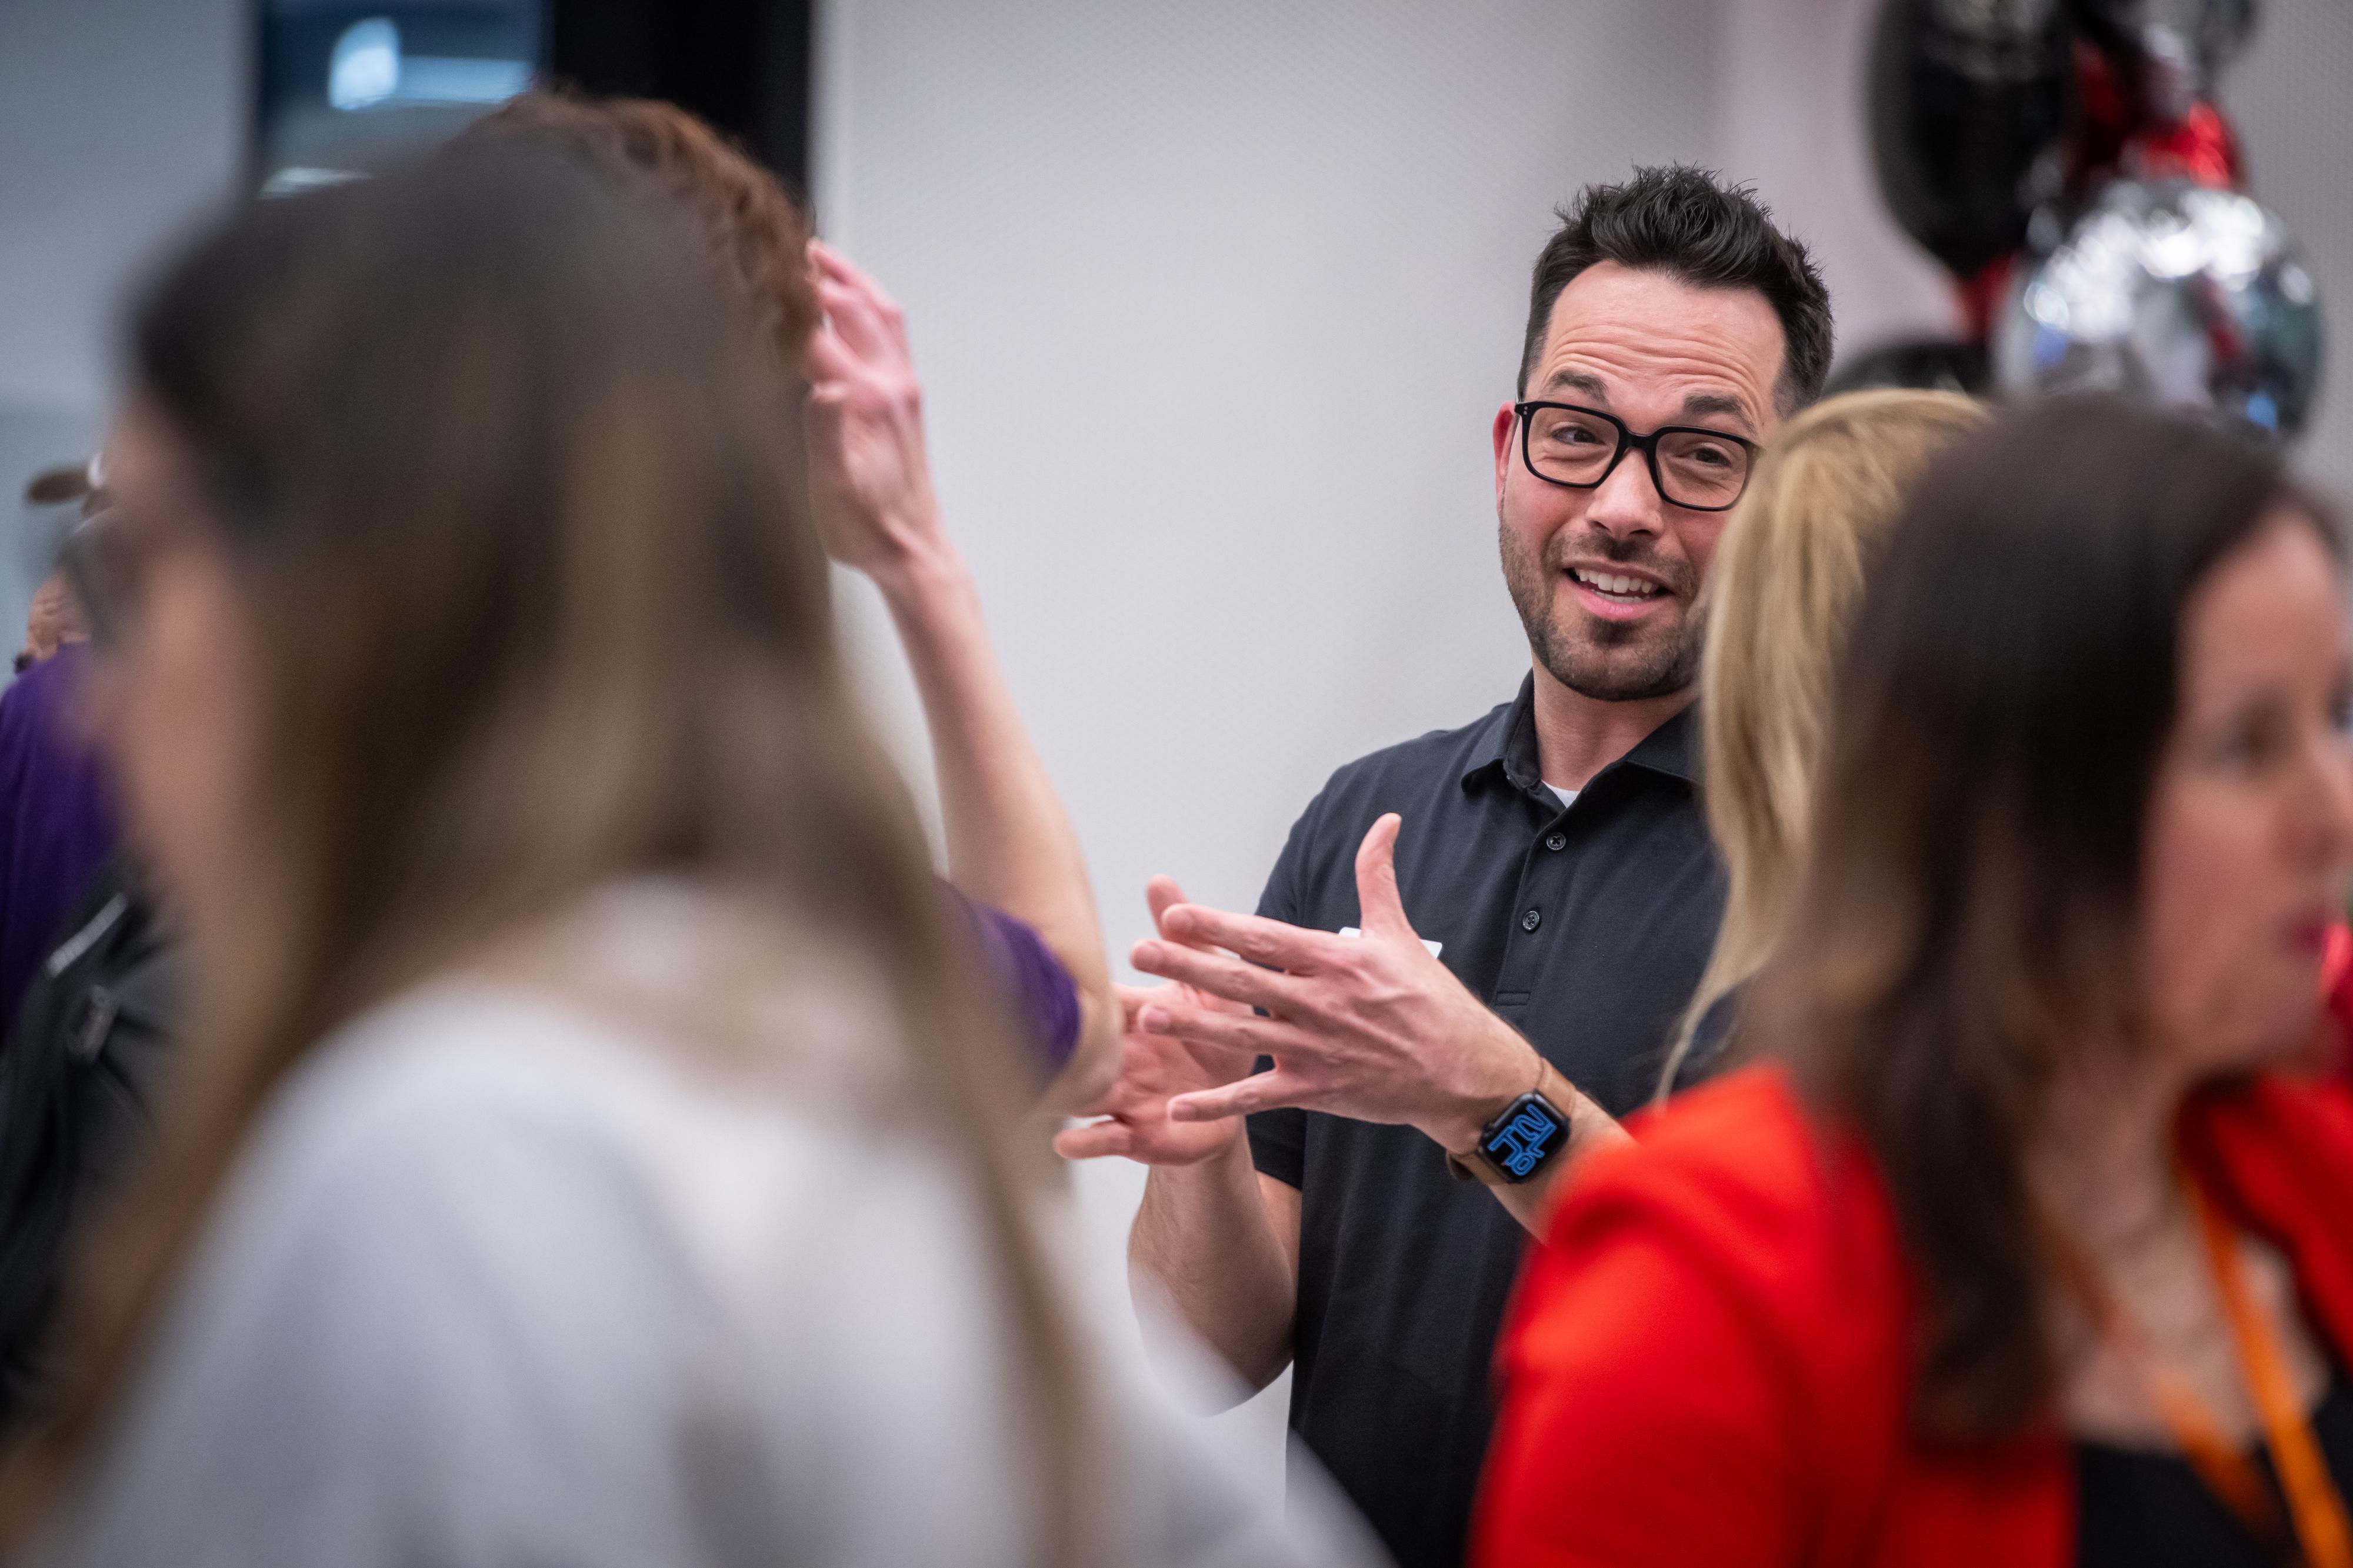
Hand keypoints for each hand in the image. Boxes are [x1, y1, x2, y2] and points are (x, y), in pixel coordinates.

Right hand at [801, 240, 944, 582]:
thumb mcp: (834, 491)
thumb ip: (826, 435)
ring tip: (818, 255)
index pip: (814, 336)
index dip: (780, 306)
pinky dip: (868, 302)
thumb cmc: (868, 529)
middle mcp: (889, 385)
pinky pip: (891, 332)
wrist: (913, 550)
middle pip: (850, 308)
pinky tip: (851, 301)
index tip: (749, 277)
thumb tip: (823, 385)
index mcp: (864, 402)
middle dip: (814, 275)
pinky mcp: (907, 397)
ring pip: (878, 312)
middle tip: (777, 246)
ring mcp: (902, 387)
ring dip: (849, 278)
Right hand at [1053, 879, 1258, 1165]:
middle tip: (1035, 1028)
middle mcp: (1115, 1052)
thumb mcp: (1211, 983)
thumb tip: (1160, 880)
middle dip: (1059, 1036)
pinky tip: (1068, 1141)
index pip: (1093, 996)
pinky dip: (1084, 1142)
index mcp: (1129, 1013)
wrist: (1233, 1099)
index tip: (1047, 968)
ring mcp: (1117, 1094)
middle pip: (1075, 1044)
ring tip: (1042, 1089)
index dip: (1074, 985)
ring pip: (1075, 1091)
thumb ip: (1187, 938)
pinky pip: (1101, 1140)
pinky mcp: (1131, 1134)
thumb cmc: (1217, 1033)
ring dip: (1061, 1090)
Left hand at [1128, 814, 1540, 1151]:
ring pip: (1242, 1036)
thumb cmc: (1431, 1002)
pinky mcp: (1316, 1091)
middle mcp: (1320, 1003)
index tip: (1176, 913)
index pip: (1266, 938)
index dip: (1219, 927)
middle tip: (1139, 951)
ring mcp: (1315, 1049)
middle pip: (1243, 982)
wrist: (1463, 1072)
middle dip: (1188, 965)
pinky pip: (1258, 1098)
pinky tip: (1177, 1106)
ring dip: (1193, 1026)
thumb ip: (1378, 876)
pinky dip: (1218, 1104)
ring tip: (1147, 1014)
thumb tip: (1386, 823)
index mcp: (1336, 961)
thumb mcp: (1401, 933)